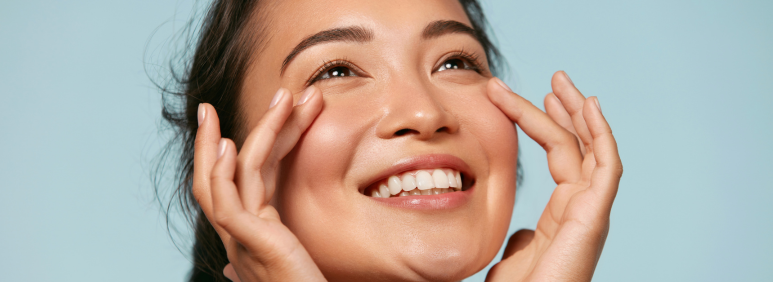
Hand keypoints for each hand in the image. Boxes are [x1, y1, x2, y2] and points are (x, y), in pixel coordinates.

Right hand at [193, 87, 325, 281]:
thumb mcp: (285, 267)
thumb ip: (263, 255)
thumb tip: (228, 266)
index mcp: (247, 237)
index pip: (235, 185)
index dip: (233, 152)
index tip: (231, 124)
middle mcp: (237, 237)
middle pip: (215, 179)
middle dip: (211, 139)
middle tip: (207, 106)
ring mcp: (241, 241)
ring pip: (226, 178)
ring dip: (240, 135)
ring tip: (267, 100)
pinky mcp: (252, 245)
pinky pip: (228, 204)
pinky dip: (223, 173)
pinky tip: (226, 145)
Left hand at [485, 72, 622, 280]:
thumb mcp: (517, 253)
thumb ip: (523, 235)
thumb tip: (524, 226)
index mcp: (564, 212)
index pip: (560, 154)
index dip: (544, 123)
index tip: (524, 98)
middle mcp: (582, 207)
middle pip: (578, 145)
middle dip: (566, 109)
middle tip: (554, 78)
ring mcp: (591, 210)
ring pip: (591, 148)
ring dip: (579, 111)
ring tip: (561, 81)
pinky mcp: (595, 216)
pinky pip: (606, 166)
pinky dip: (601, 133)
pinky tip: (587, 106)